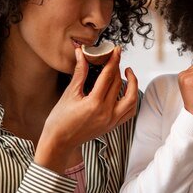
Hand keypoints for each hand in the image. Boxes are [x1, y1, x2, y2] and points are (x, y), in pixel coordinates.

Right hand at [35, 46, 138, 172]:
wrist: (59, 142)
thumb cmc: (59, 120)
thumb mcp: (69, 94)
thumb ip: (79, 73)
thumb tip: (81, 53)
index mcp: (94, 103)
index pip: (109, 76)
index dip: (114, 60)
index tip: (117, 49)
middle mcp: (107, 112)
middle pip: (119, 84)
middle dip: (119, 67)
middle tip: (117, 57)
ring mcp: (112, 121)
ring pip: (131, 99)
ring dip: (132, 84)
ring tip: (127, 72)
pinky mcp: (113, 126)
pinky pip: (130, 111)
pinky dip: (132, 99)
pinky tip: (128, 90)